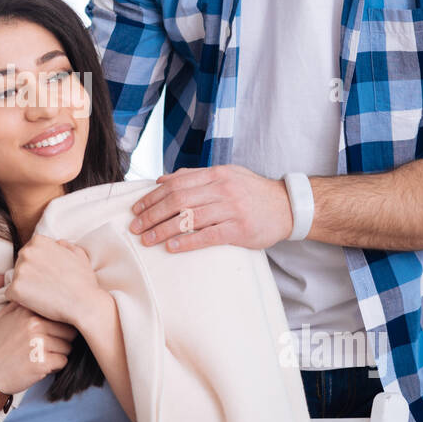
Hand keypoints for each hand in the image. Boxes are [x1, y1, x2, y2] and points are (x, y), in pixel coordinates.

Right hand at [0, 303, 76, 395]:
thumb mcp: (4, 318)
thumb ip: (20, 304)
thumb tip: (38, 293)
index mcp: (27, 312)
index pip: (60, 312)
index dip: (60, 323)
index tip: (55, 329)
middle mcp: (34, 325)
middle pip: (68, 330)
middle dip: (62, 339)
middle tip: (48, 346)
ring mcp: (39, 344)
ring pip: (67, 347)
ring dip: (59, 353)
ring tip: (43, 355)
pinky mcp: (42, 362)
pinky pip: (63, 361)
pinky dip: (56, 366)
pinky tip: (42, 365)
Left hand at [5, 234, 105, 329]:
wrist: (84, 303)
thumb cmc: (83, 281)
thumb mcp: (78, 254)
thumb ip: (64, 245)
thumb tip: (57, 243)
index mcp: (38, 241)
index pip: (29, 252)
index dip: (38, 266)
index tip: (49, 275)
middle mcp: (26, 252)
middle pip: (20, 265)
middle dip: (29, 275)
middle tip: (46, 286)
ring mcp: (19, 270)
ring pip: (15, 280)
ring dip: (25, 288)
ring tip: (43, 295)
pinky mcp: (15, 289)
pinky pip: (11, 294)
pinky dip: (20, 300)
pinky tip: (35, 303)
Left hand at [127, 165, 292, 252]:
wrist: (287, 206)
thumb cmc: (252, 192)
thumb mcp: (226, 175)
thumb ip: (194, 176)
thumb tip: (161, 179)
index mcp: (215, 174)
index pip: (175, 184)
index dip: (152, 197)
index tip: (136, 208)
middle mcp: (222, 189)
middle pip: (177, 200)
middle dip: (152, 214)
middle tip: (135, 227)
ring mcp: (231, 209)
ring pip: (189, 218)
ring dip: (163, 230)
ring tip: (146, 239)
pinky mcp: (239, 229)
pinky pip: (208, 236)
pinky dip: (187, 241)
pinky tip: (171, 247)